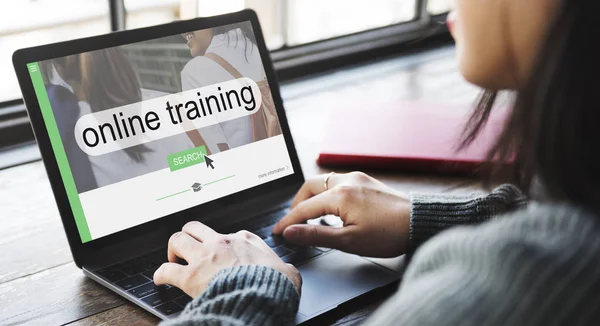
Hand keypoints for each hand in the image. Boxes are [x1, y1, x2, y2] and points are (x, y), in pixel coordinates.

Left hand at [154, 221, 301, 297]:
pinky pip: (166, 270)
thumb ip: (284, 268)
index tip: (221, 252)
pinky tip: (160, 279)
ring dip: (173, 249)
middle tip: (188, 249)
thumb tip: (289, 273)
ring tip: (173, 259)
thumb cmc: (275, 285)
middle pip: (195, 227)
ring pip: (177, 239)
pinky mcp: (190, 276)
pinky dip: (160, 274)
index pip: (228, 234)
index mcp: (244, 240)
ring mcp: (204, 257)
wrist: (262, 296)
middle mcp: (221, 243)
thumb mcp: (287, 271)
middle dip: (189, 236)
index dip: (222, 244)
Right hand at [273, 172, 409, 257]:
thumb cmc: (389, 234)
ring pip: (323, 182)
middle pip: (309, 187)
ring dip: (312, 197)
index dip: (288, 221)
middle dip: (297, 204)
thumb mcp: (349, 241)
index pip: (304, 208)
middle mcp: (346, 180)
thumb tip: (291, 232)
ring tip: (310, 217)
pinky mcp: (365, 181)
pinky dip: (326, 193)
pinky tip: (331, 209)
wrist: (419, 222)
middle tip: (293, 222)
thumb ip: (316, 235)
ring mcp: (357, 178)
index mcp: (340, 195)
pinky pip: (337, 182)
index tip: (277, 232)